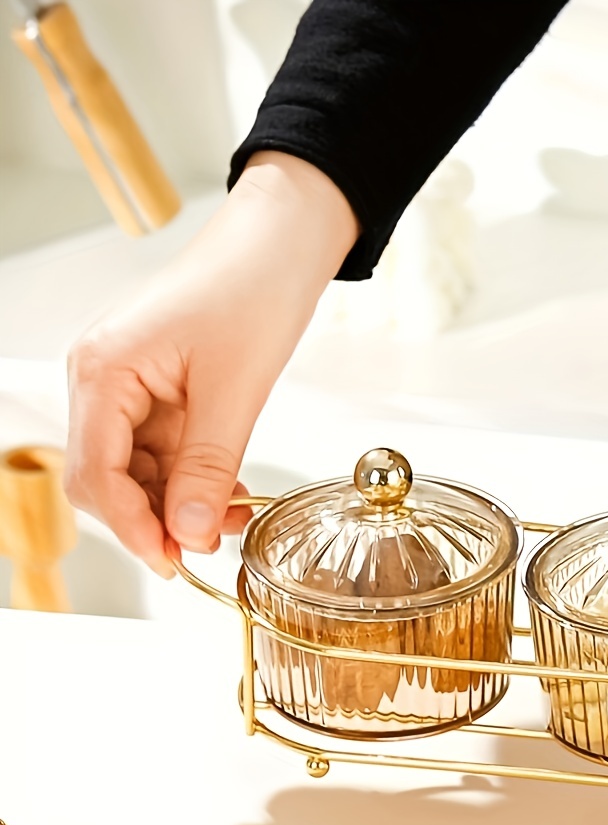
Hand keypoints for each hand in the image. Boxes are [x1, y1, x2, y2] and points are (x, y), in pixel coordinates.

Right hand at [64, 153, 357, 575]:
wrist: (278, 245)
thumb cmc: (252, 291)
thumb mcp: (236, 391)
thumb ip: (207, 467)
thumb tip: (188, 533)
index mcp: (103, 371)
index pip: (95, 474)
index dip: (131, 527)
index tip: (172, 563)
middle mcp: (100, 379)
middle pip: (105, 480)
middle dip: (153, 519)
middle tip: (207, 547)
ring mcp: (126, 387)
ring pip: (136, 472)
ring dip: (178, 504)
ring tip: (232, 517)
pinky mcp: (156, 393)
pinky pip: (162, 454)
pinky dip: (192, 480)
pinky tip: (230, 493)